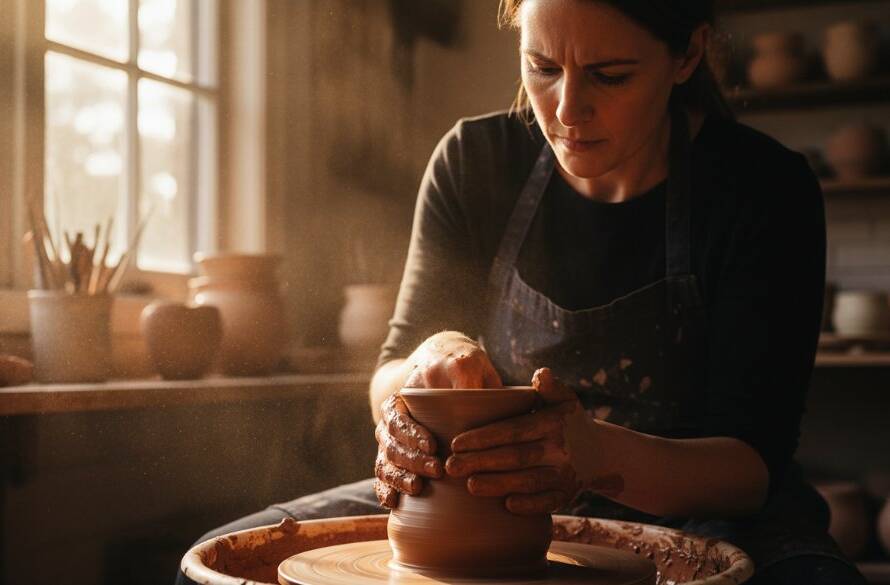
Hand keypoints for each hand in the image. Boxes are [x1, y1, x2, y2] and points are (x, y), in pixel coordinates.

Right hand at [374, 332, 503, 507]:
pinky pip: (382, 475)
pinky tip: (394, 501)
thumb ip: (467, 376)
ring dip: (400, 476)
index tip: (432, 445)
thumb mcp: (465, 364)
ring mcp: (390, 440)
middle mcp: (392, 419)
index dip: (412, 433)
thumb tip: (474, 397)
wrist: (446, 372)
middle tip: (436, 470)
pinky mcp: (394, 459)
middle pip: (391, 443)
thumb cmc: (460, 370)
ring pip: (385, 460)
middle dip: (412, 459)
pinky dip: (384, 489)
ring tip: (418, 488)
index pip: (398, 416)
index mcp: (403, 397)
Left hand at [445, 368, 600, 514]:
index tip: (455, 443)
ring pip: (528, 481)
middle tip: (451, 466)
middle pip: (516, 457)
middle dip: (481, 462)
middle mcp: (560, 449)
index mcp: (553, 422)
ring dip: (498, 485)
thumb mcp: (564, 399)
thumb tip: (541, 373)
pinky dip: (529, 505)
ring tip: (469, 486)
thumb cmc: (569, 422)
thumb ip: (550, 386)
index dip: (484, 437)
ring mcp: (565, 475)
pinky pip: (547, 503)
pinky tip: (506, 505)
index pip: (513, 430)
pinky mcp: (568, 496)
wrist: (601, 453)